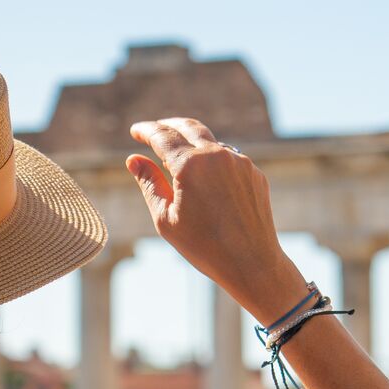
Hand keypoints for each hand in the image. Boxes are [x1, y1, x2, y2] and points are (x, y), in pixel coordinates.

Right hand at [127, 118, 302, 318]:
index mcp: (191, 165)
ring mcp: (240, 162)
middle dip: (168, 125)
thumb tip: (133, 159)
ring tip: (178, 159)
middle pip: (188, 127)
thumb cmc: (205, 247)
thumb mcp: (166, 218)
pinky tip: (206, 179)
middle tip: (155, 130)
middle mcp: (218, 156)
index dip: (145, 131)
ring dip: (192, 145)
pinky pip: (229, 160)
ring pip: (211, 143)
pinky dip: (213, 162)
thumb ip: (149, 184)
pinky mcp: (254, 173)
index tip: (136, 131)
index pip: (162, 136)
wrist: (253, 263)